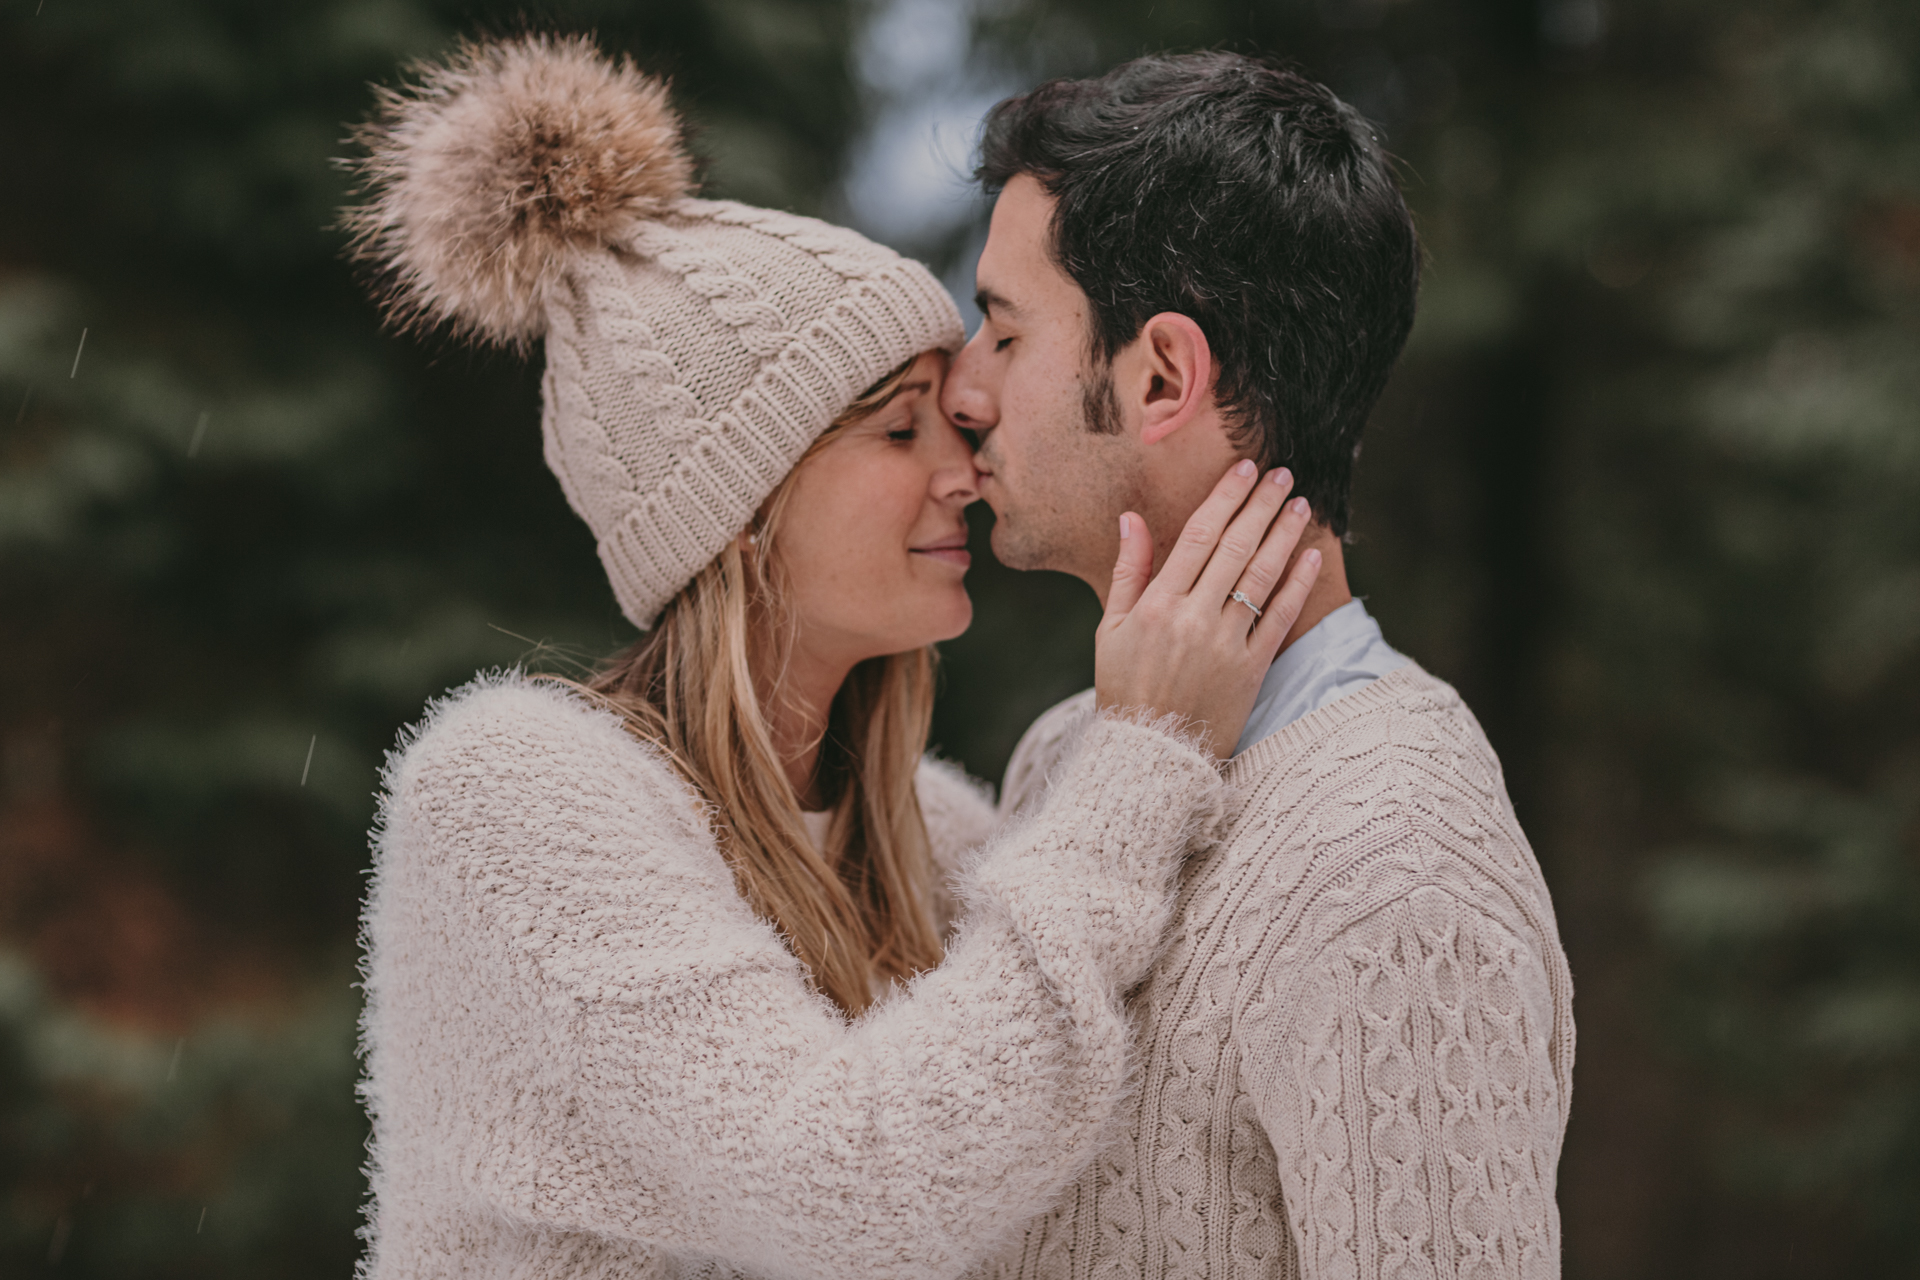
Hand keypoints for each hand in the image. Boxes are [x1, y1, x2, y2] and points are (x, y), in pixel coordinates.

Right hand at [1093, 460, 1321, 758]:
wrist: (1151, 755)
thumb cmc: (1125, 690)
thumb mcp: (1110, 630)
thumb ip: (1127, 571)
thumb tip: (1131, 518)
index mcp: (1156, 605)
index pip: (1198, 537)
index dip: (1225, 498)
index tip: (1245, 469)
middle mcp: (1193, 619)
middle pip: (1235, 548)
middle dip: (1261, 505)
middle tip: (1282, 473)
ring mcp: (1225, 644)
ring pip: (1261, 577)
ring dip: (1285, 536)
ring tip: (1301, 505)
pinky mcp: (1251, 670)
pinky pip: (1278, 619)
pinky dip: (1297, 587)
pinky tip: (1310, 558)